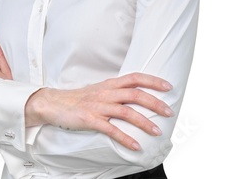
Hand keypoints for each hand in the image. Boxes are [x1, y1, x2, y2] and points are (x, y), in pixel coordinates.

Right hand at [25, 73, 173, 150]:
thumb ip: (117, 92)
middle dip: (155, 103)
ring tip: (157, 131)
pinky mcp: (90, 120)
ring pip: (126, 112)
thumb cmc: (79, 99)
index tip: (168, 86)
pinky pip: (111, 130)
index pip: (135, 78)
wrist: (55, 103)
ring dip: (144, 122)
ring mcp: (98, 106)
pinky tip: (136, 146)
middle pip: (135, 94)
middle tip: (169, 112)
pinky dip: (125, 138)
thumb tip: (137, 97)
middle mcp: (106, 93)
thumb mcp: (100, 91)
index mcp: (110, 84)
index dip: (152, 81)